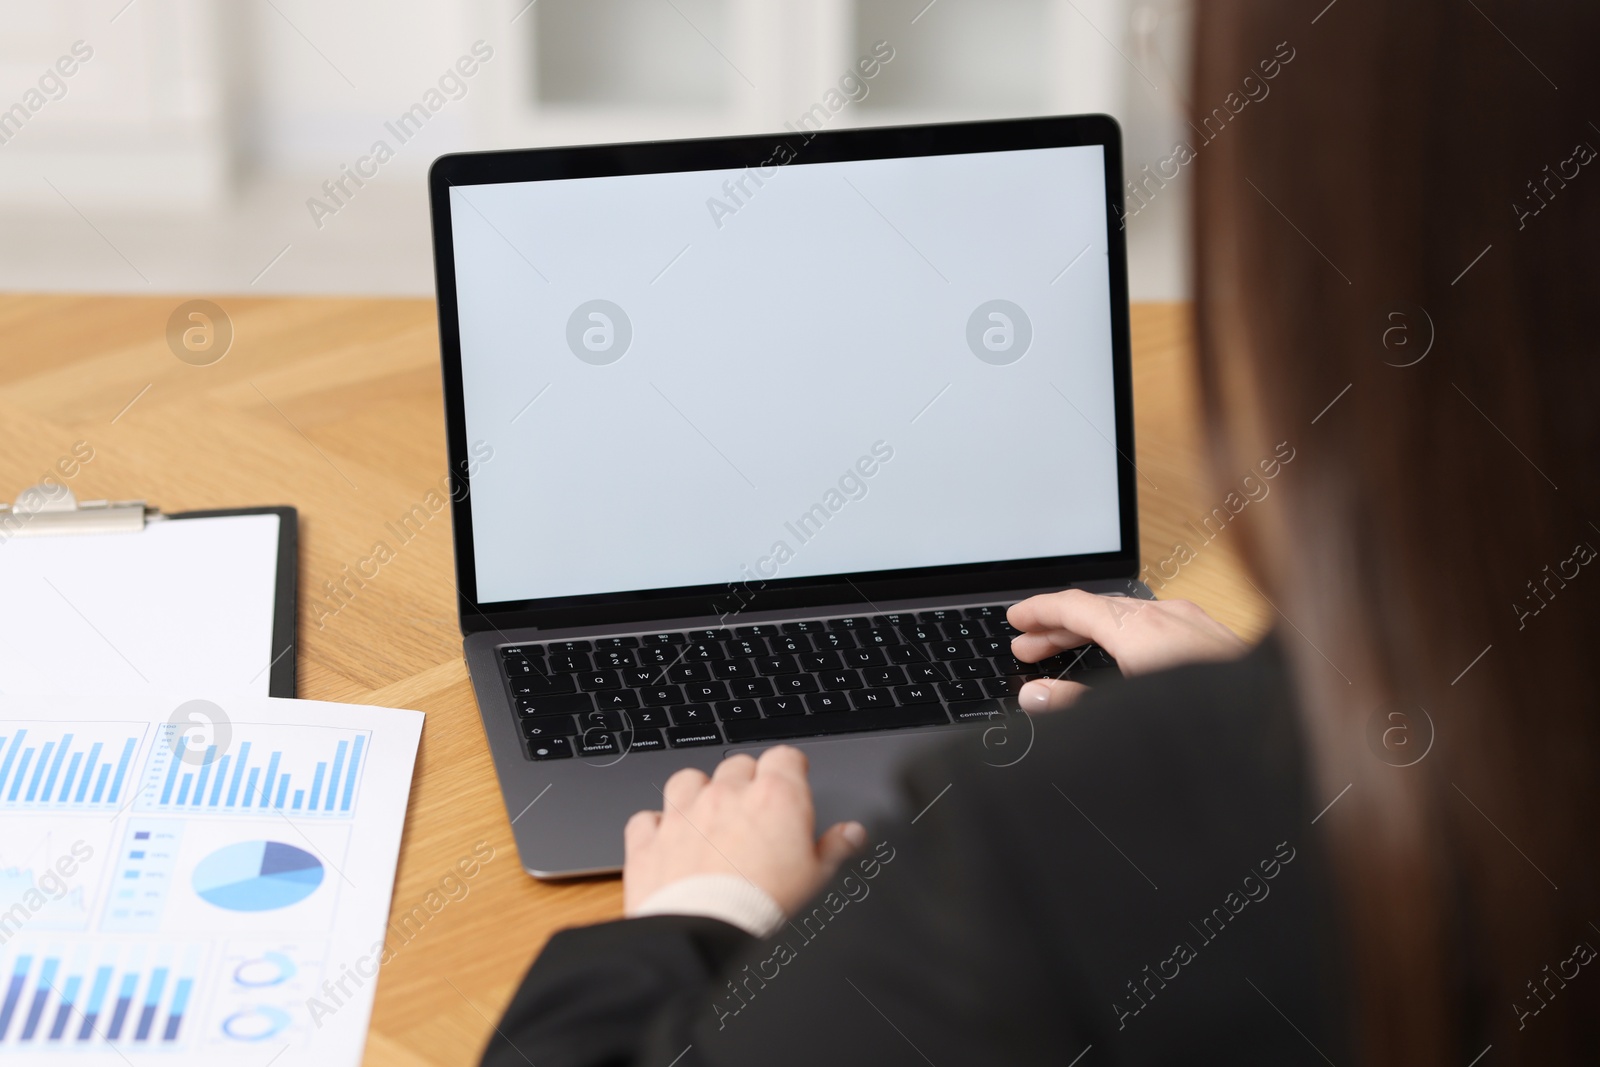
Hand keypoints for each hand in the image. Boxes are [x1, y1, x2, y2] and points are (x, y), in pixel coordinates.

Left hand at [623, 745, 865, 915]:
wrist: (706, 945)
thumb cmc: (767, 915)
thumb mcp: (821, 886)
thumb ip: (838, 853)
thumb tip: (852, 836)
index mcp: (776, 799)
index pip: (785, 757)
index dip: (791, 770)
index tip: (794, 782)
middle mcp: (726, 796)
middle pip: (738, 765)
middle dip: (747, 781)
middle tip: (756, 813)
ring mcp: (681, 817)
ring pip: (687, 780)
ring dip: (697, 793)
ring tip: (709, 820)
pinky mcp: (646, 844)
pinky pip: (645, 819)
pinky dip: (655, 828)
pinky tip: (667, 844)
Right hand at [1008, 590, 1246, 711]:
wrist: (1279, 722)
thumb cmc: (1206, 726)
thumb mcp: (1125, 715)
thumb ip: (1073, 706)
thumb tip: (1034, 695)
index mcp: (1142, 629)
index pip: (1076, 605)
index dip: (1039, 611)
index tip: (1016, 619)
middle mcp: (1168, 616)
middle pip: (1099, 608)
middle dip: (1059, 626)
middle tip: (1027, 646)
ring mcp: (1194, 623)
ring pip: (1128, 614)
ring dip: (1091, 630)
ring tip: (1063, 651)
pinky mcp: (1212, 638)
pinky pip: (1155, 623)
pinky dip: (1123, 634)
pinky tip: (1119, 654)